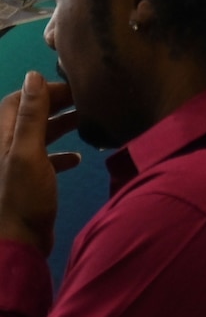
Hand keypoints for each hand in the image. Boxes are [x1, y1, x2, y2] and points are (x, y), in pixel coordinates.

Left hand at [0, 71, 76, 255]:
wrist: (19, 240)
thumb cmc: (22, 197)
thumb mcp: (28, 152)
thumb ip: (32, 115)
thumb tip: (33, 76)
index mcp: (3, 136)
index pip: (19, 101)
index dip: (42, 91)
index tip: (72, 89)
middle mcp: (8, 146)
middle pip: (31, 116)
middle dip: (55, 106)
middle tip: (85, 102)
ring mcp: (18, 165)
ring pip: (39, 137)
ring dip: (61, 127)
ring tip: (86, 124)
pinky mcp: (30, 182)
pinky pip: (46, 159)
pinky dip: (61, 154)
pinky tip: (78, 158)